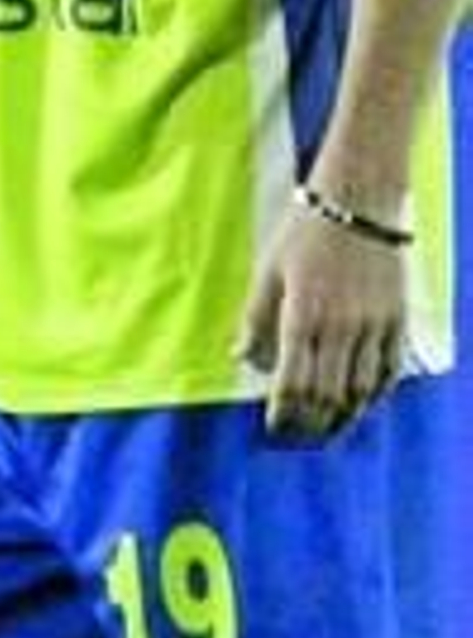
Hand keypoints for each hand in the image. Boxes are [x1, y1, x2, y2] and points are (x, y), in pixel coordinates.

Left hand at [239, 200, 407, 438]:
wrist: (358, 199)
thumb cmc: (306, 230)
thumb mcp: (268, 270)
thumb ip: (255, 318)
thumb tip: (242, 359)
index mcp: (302, 317)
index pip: (293, 385)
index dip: (283, 415)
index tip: (274, 429)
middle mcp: (340, 328)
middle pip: (326, 397)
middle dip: (310, 425)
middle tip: (299, 437)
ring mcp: (373, 325)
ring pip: (360, 391)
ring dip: (343, 418)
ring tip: (329, 430)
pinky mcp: (396, 318)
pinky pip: (389, 370)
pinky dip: (375, 394)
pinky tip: (363, 404)